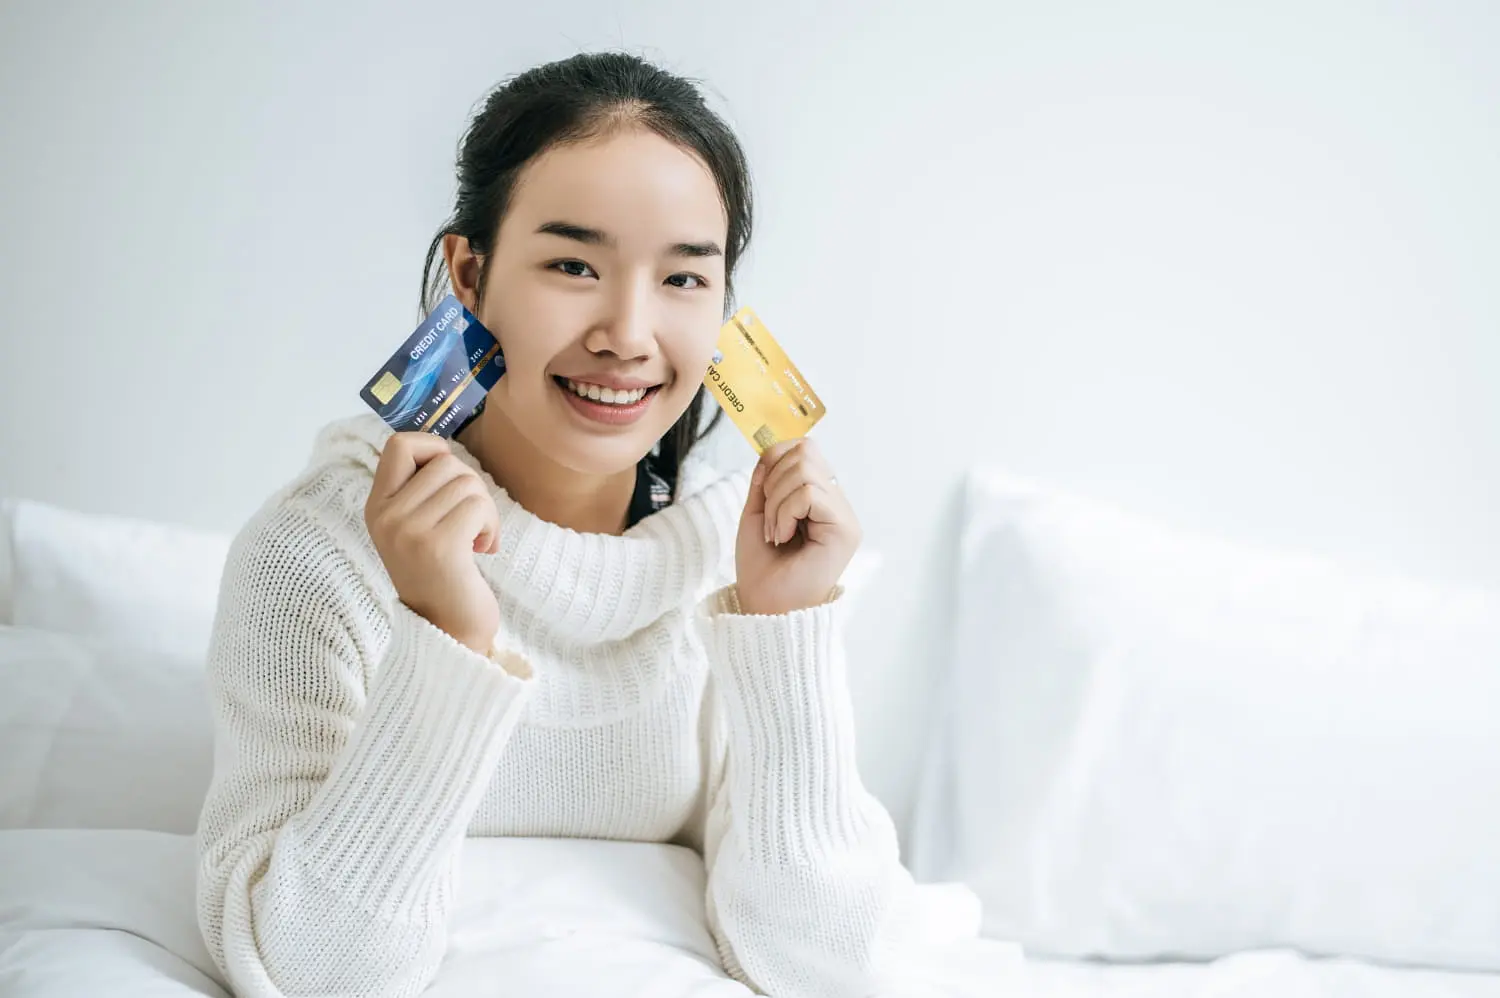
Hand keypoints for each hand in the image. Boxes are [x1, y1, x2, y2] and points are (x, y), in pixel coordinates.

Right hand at [364, 432, 500, 653]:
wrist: (447, 631)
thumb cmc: (442, 575)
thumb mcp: (416, 528)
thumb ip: (421, 491)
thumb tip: (444, 449)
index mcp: (376, 507)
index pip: (399, 444)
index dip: (434, 449)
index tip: (449, 480)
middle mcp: (386, 516)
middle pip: (445, 462)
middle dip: (471, 486)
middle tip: (472, 521)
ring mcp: (408, 531)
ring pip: (467, 482)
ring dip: (485, 509)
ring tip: (478, 539)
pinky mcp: (438, 546)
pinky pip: (477, 506)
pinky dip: (491, 525)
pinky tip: (483, 548)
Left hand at [735, 438, 859, 615]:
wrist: (765, 607)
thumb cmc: (762, 568)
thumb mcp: (757, 513)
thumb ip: (765, 480)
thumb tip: (769, 450)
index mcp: (820, 497)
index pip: (804, 448)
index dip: (774, 459)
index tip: (762, 496)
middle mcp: (837, 503)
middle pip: (806, 451)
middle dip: (773, 482)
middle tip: (769, 521)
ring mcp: (845, 516)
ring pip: (805, 470)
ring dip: (776, 502)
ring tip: (775, 533)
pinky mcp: (846, 530)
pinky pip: (809, 494)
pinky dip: (785, 512)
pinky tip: (784, 537)